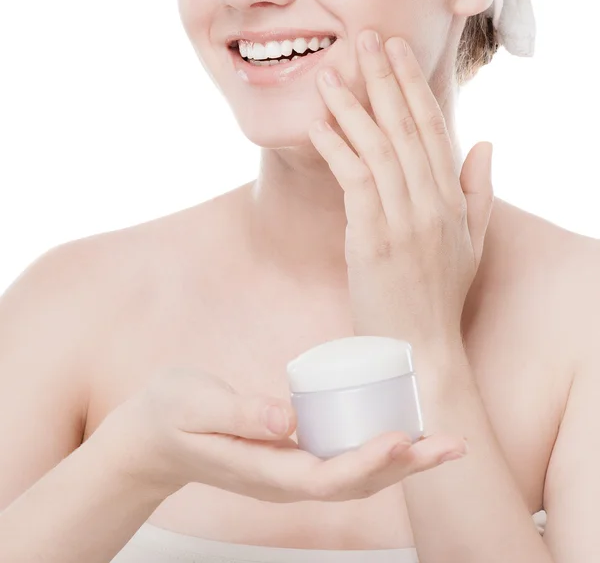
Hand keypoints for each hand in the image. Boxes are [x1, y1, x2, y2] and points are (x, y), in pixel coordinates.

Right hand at [96, 366, 467, 502]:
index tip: (402, 440)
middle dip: (405, 466)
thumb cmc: (171, 415)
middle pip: (354, 483)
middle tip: (450, 444)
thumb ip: (239, 413)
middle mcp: (284, 478)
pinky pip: (342, 459)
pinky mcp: (291, 455)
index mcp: (263, 470)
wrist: (152, 438)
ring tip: (442, 443)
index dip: (367, 463)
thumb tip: (287, 420)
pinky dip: (377, 450)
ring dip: (402, 462)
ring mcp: (289, 471)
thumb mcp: (196, 405)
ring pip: (355, 476)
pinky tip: (399, 434)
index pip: (325, 477)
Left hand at [308, 30, 493, 348]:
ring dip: (352, 109)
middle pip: (406, 130)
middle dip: (384, 80)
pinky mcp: (373, 240)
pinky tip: (319, 126)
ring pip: (378, 150)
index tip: (397, 52)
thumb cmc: (440, 295)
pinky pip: (354, 183)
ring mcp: (403, 222)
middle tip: (365, 40)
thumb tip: (484, 142)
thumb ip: (478, 191)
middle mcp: (431, 204)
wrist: (419, 344)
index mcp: (453, 201)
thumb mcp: (472, 243)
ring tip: (330, 77)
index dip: (414, 87)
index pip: (434, 131)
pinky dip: (336, 150)